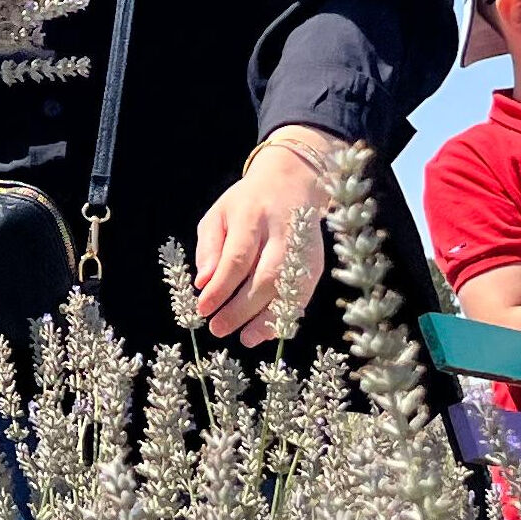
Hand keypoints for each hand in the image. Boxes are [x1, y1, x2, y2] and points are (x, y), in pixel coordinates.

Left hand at [192, 129, 340, 349]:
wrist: (293, 181)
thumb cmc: (247, 203)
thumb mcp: (218, 214)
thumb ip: (209, 248)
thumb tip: (203, 284)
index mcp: (253, 216)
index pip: (237, 258)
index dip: (221, 288)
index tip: (204, 308)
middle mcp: (283, 233)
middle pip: (265, 277)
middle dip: (241, 309)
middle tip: (218, 328)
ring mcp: (305, 249)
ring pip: (289, 289)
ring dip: (267, 319)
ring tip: (246, 338)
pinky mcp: (317, 262)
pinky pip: (303, 295)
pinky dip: (286, 315)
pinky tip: (268, 330)